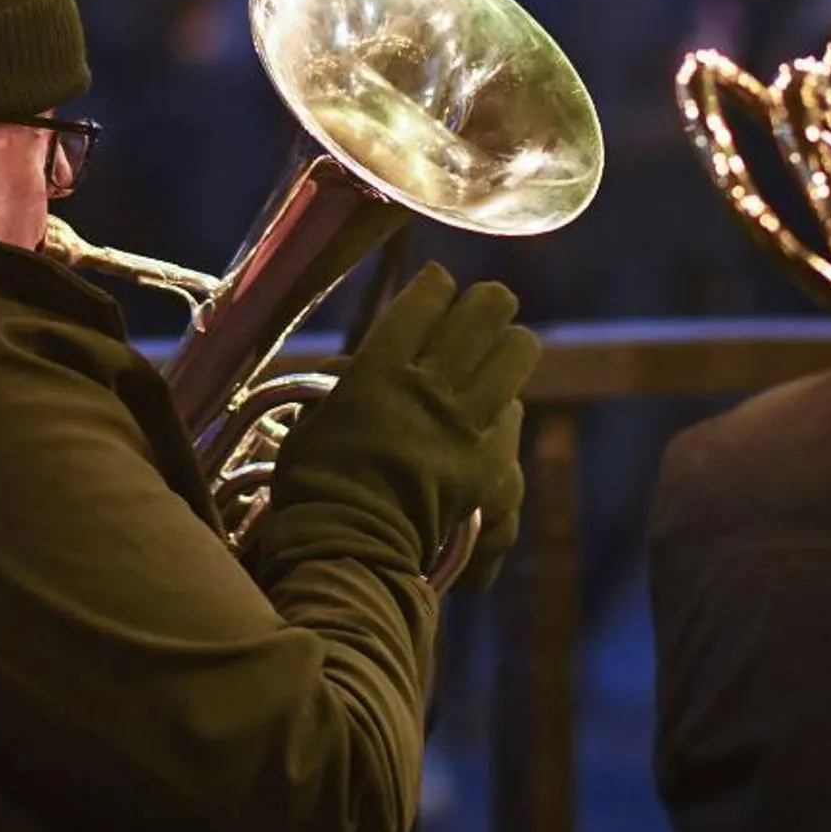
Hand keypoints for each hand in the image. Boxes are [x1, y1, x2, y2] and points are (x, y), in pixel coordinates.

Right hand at [257, 264, 538, 583]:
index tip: (437, 283)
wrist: (350, 548)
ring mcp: (464, 424)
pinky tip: (490, 414)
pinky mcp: (489, 462)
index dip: (436, 284)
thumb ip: (346, 379)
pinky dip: (504, 409)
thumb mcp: (314, 415)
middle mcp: (428, 387)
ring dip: (508, 345)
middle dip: (487, 302)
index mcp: (377, 370)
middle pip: (485, 312)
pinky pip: (513, 414)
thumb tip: (361, 360)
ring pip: (516, 353)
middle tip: (481, 307)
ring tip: (498, 351)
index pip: (424, 300)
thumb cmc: (315, 482)